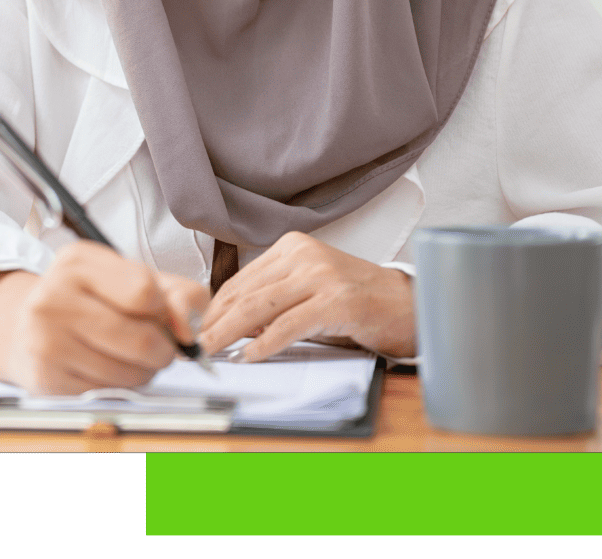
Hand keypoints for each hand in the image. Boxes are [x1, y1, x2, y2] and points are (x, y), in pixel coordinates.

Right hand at [0, 243, 209, 394]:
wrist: (26, 328)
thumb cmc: (92, 301)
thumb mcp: (134, 280)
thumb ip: (180, 295)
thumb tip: (190, 331)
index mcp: (78, 261)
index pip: (144, 291)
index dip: (165, 312)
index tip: (162, 318)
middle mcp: (53, 295)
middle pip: (141, 339)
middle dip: (163, 351)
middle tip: (158, 347)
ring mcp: (44, 339)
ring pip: (129, 372)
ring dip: (144, 372)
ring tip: (130, 358)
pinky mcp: (45, 377)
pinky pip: (108, 392)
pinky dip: (119, 387)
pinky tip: (105, 369)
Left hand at [198, 231, 415, 361]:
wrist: (406, 304)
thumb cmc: (357, 300)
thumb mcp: (309, 290)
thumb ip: (274, 300)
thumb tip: (233, 325)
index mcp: (293, 246)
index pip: (242, 278)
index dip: (215, 306)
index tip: (198, 327)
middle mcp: (304, 255)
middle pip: (247, 292)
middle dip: (216, 321)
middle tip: (195, 343)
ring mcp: (321, 276)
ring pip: (261, 306)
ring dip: (231, 332)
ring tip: (212, 349)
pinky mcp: (336, 301)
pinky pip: (290, 324)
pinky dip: (266, 342)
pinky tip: (251, 355)